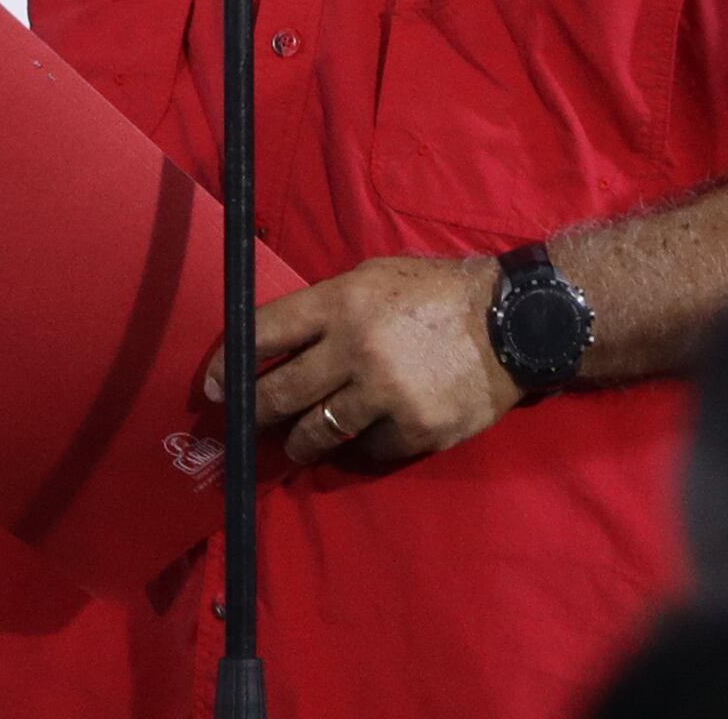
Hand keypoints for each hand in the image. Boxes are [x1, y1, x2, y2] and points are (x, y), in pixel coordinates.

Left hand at [203, 255, 522, 467]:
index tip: (212, 383)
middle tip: (241, 422)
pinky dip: (363, 444)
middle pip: (279, 393)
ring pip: (316, 432)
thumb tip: (274, 342)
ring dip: (300, 439)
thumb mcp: (376, 278)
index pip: (263, 332)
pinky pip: (367, 450)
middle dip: (252, 412)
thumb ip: (327, 307)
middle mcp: (356, 348)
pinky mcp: (413, 431)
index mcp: (342, 302)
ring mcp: (385, 395)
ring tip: (295, 440)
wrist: (514, 323)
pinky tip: (367, 432)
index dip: (230, 362)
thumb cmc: (437, 293)